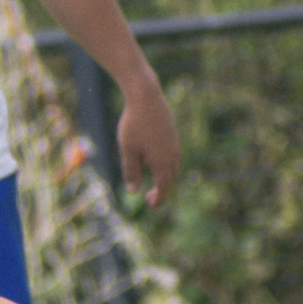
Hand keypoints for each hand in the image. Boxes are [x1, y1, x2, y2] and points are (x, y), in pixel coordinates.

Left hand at [118, 75, 180, 208]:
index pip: (164, 187)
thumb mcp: (128, 150)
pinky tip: (157, 163)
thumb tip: (133, 191)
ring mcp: (174, 143)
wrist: (146, 97)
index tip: (151, 206)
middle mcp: (172, 154)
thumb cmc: (134, 124)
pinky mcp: (172, 134)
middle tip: (149, 199)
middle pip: (171, 179)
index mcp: (162, 161)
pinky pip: (174, 156)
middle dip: (162, 191)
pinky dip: (168, 166)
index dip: (158, 199)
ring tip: (156, 183)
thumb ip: (131, 171)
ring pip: (174, 167)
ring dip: (166, 178)